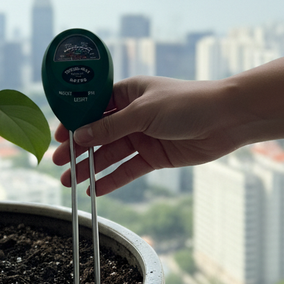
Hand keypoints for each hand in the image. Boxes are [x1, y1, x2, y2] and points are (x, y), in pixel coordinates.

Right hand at [52, 75, 240, 195]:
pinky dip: (111, 180)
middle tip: (58, 164)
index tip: (58, 136)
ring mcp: (143, 136)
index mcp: (128, 92)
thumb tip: (80, 135)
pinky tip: (94, 190)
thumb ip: (110, 127)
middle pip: (98, 133)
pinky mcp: (155, 156)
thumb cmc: (187, 103)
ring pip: (110, 154)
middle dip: (78, 148)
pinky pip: (127, 169)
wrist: (226, 119)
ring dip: (89, 167)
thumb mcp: (143, 112)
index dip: (74, 121)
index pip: (93, 107)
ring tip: (68, 182)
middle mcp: (133, 114)